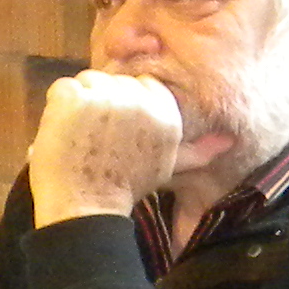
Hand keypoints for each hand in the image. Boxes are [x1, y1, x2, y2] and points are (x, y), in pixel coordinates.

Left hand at [28, 70, 184, 225]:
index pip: (141, 86)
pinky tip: (65, 134)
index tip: (120, 134)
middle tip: (100, 140)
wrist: (87, 208)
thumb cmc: (126, 187)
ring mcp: (104, 96)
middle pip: (114, 81)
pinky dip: (57, 108)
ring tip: (82, 137)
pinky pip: (62, 87)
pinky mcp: (73, 98)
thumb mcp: (168, 165)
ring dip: (79, 105)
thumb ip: (199, 150)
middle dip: (104, 104)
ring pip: (88, 81)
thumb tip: (231, 141)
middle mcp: (139, 98)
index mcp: (164, 110)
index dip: (127, 107)